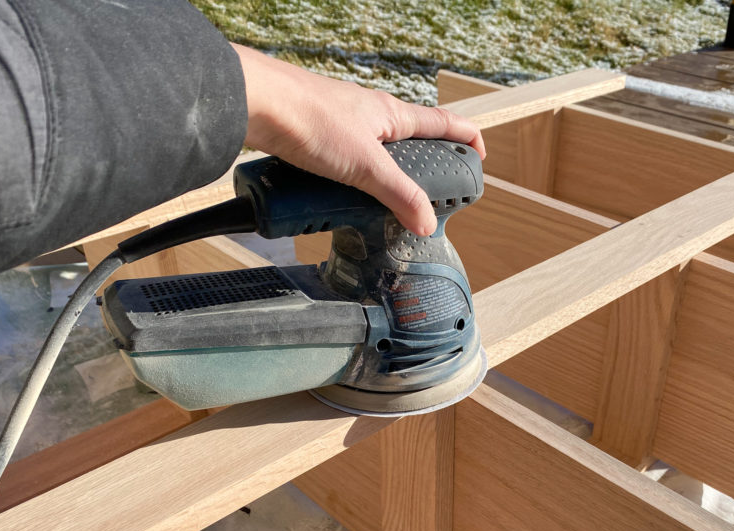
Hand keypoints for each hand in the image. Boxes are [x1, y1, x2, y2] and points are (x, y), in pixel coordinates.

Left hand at [232, 44, 485, 235]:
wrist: (255, 104)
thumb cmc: (310, 119)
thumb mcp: (366, 165)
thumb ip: (398, 194)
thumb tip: (426, 222)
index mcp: (390, 114)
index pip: (441, 122)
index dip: (465, 137)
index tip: (478, 155)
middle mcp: (368, 116)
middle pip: (408, 141)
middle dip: (422, 167)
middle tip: (431, 195)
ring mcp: (340, 127)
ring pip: (373, 156)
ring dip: (382, 180)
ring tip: (383, 208)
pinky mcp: (314, 140)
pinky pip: (342, 164)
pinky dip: (349, 184)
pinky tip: (341, 199)